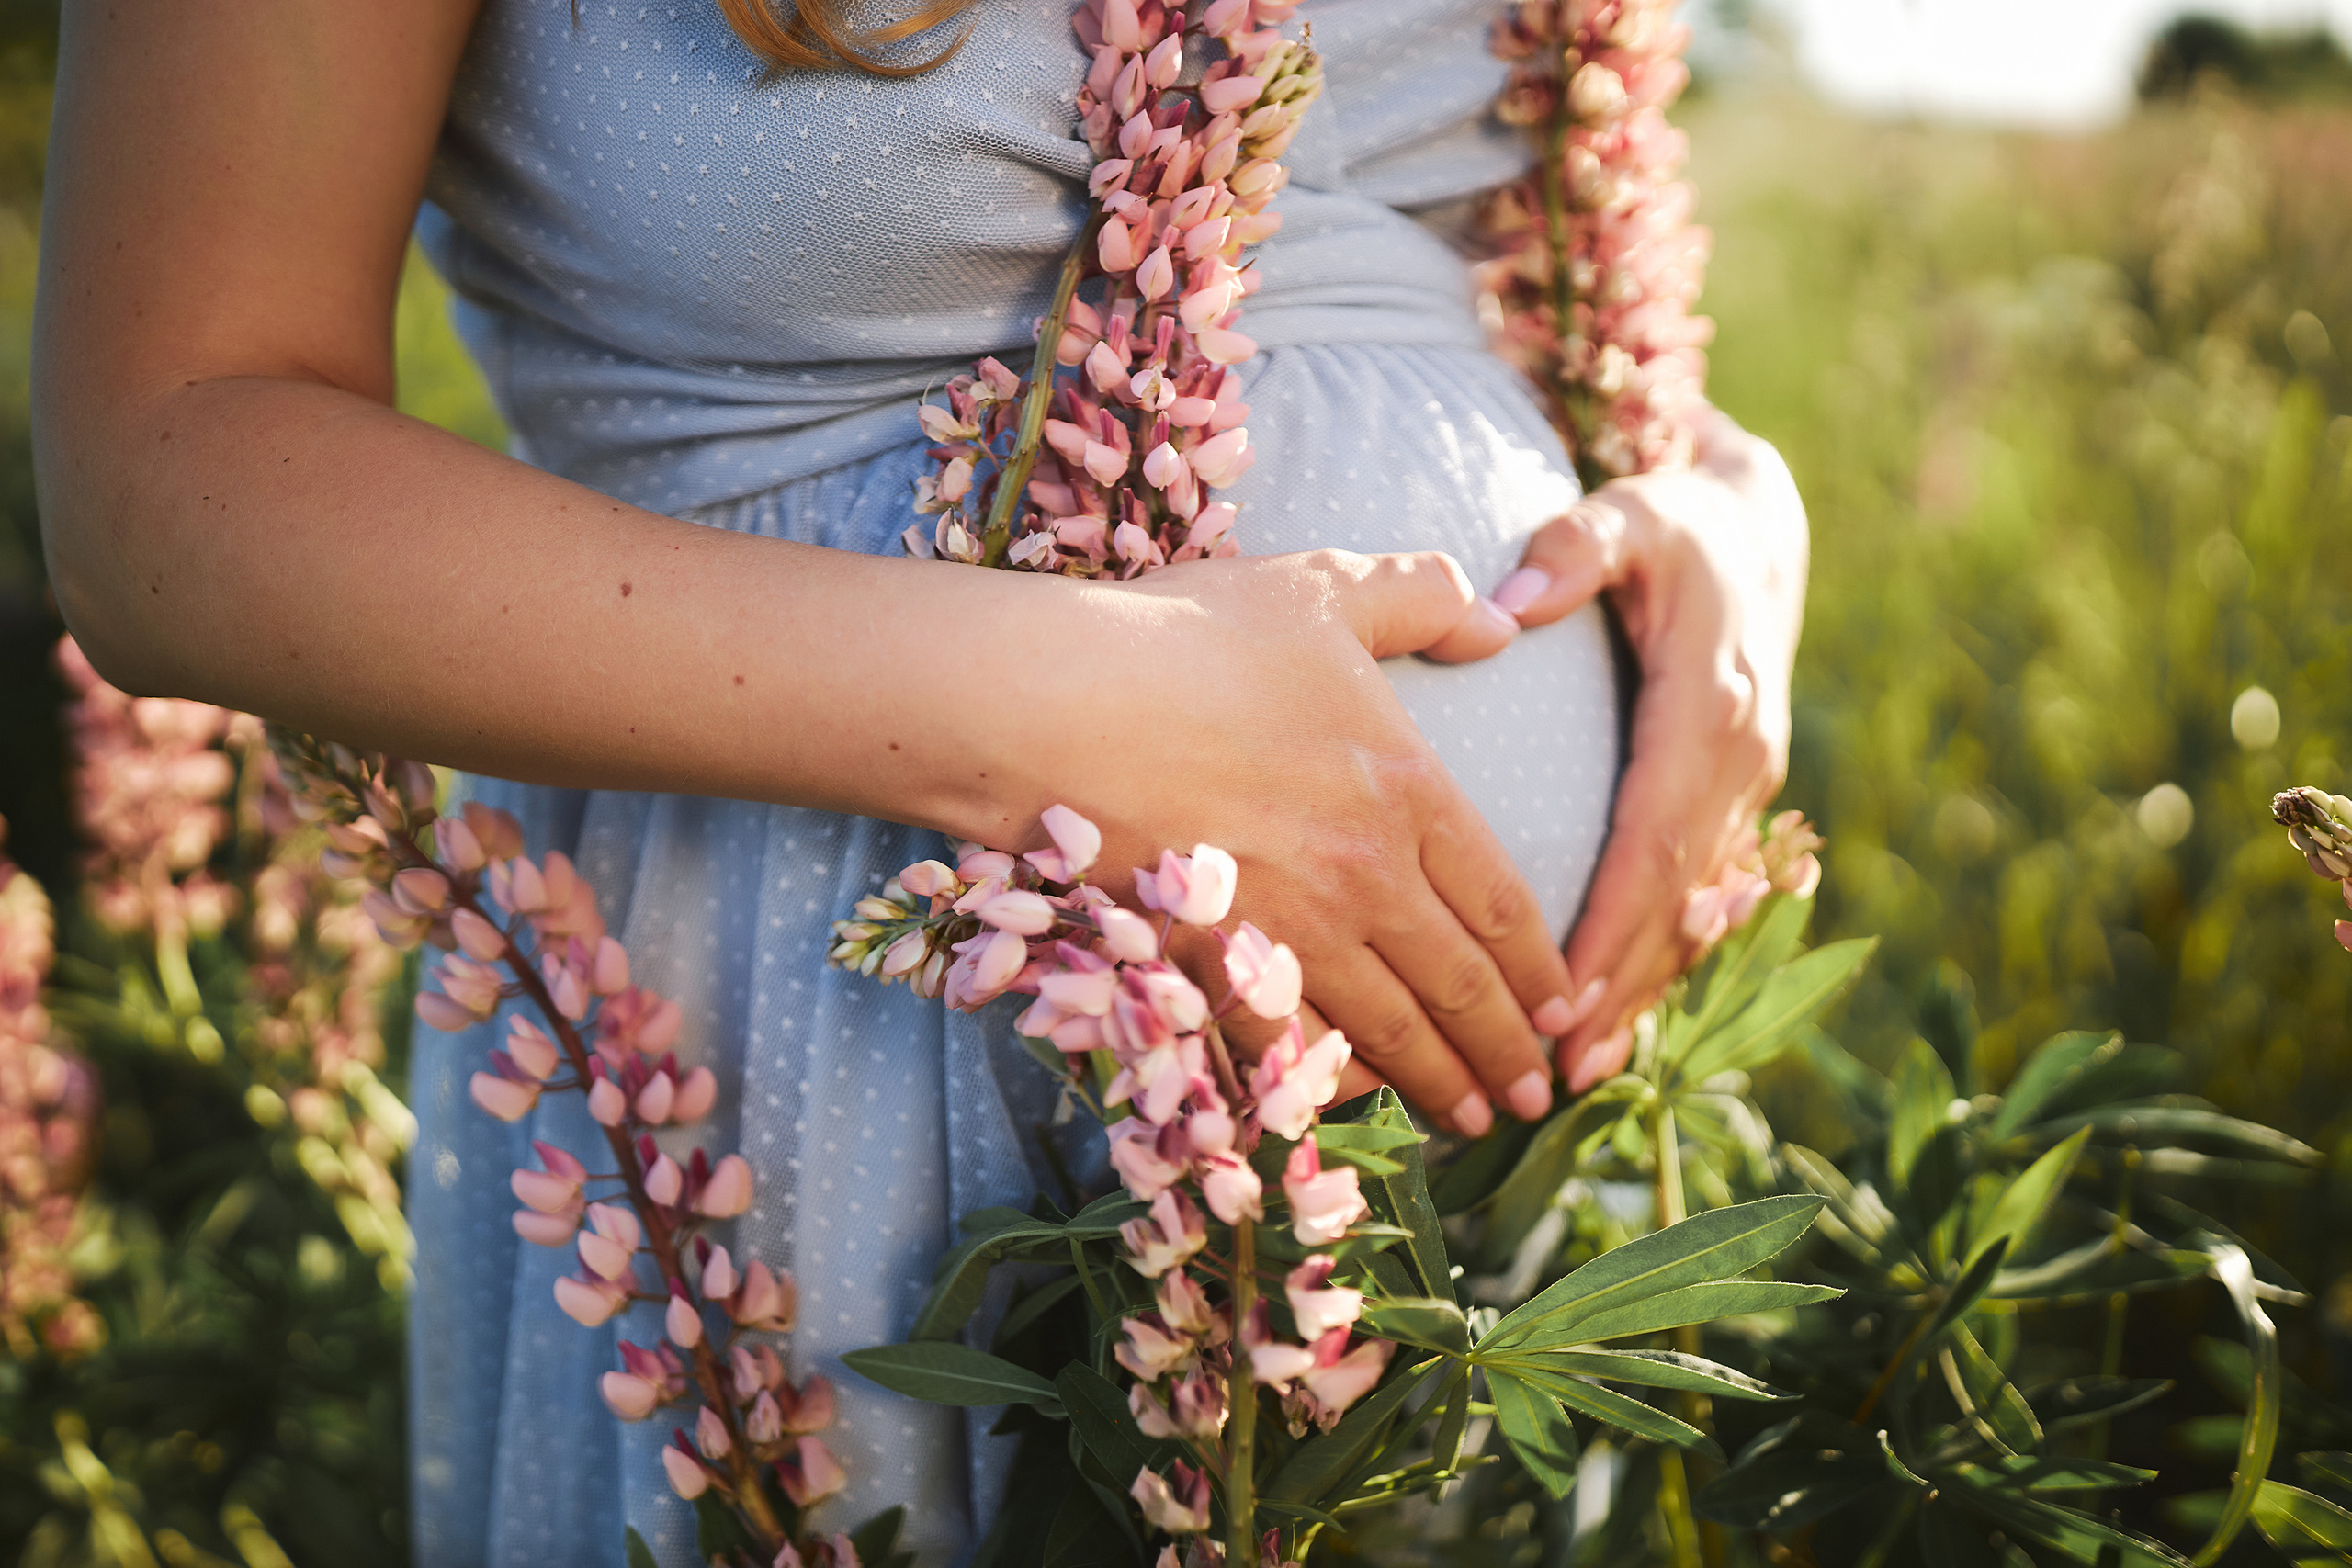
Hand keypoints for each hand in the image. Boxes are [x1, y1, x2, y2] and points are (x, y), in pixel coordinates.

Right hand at [994, 548, 1575, 1134]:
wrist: (1048, 704)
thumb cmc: (1184, 636)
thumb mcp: (1318, 588)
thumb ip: (1420, 596)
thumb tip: (1498, 620)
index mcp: (1407, 790)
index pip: (1502, 903)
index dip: (1541, 968)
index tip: (1566, 1010)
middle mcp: (1364, 877)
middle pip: (1459, 987)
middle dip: (1506, 1051)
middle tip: (1535, 1098)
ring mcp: (1286, 933)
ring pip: (1387, 1034)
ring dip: (1437, 1087)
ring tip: (1468, 1120)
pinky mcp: (1208, 970)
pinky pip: (1286, 1053)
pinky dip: (1328, 1092)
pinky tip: (1349, 1112)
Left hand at [1490, 409, 1809, 1091]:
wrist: (1760, 532)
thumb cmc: (1675, 527)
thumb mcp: (1630, 514)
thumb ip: (1574, 547)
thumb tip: (1513, 599)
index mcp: (1707, 709)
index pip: (1654, 837)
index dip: (1613, 922)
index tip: (1562, 992)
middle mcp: (1738, 762)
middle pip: (1676, 899)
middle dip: (1622, 987)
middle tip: (1557, 1068)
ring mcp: (1747, 790)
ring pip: (1695, 912)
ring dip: (1644, 993)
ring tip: (1580, 1073)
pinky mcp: (1738, 803)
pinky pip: (1701, 896)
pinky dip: (1664, 960)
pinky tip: (1620, 1020)